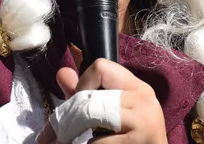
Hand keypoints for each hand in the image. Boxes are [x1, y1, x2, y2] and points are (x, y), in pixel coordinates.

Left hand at [37, 58, 167, 143]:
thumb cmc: (131, 139)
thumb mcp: (111, 112)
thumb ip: (86, 93)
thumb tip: (62, 73)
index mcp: (137, 87)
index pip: (100, 67)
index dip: (83, 85)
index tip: (79, 105)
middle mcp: (143, 99)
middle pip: (92, 96)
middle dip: (71, 117)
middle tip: (59, 134)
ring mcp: (144, 121)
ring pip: (93, 116)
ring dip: (78, 132)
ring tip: (81, 140)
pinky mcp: (138, 142)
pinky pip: (99, 142)